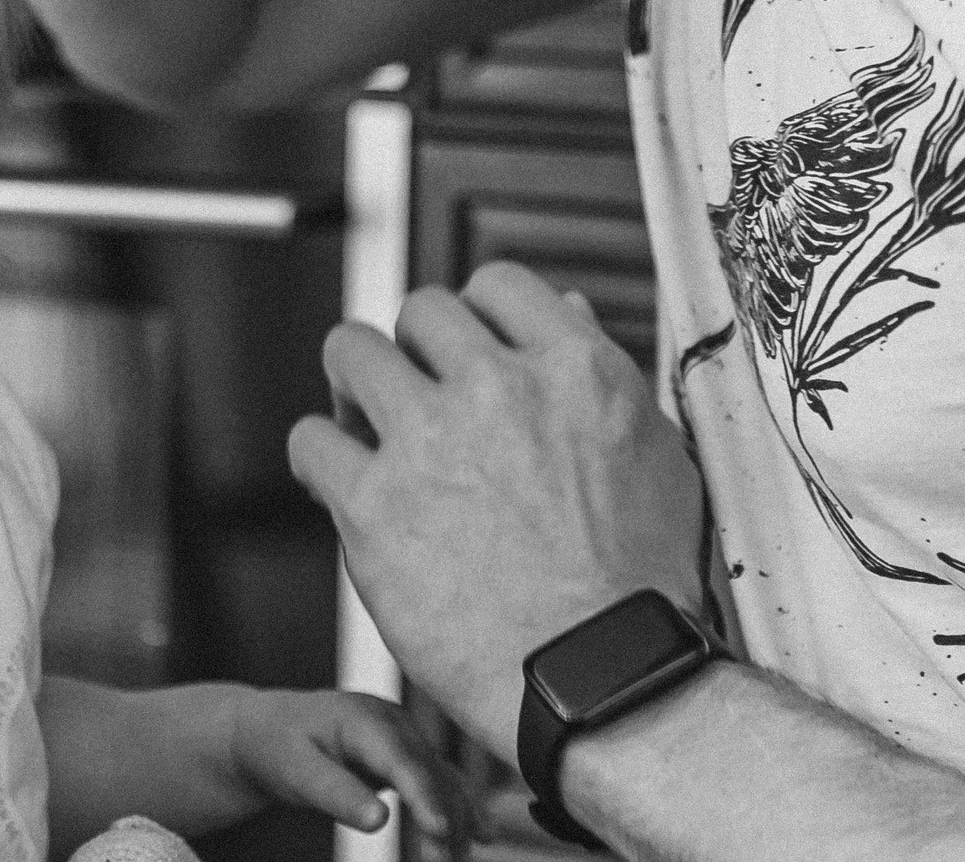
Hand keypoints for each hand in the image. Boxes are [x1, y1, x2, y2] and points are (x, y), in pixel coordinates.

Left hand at [226, 686, 476, 851]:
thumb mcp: (295, 771)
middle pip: (430, 773)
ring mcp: (403, 735)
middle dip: (444, 820)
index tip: (440, 830)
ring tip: (456, 860)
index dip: (424, 794)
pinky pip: (438, 782)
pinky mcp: (406, 753)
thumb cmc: (275, 748)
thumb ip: (335, 793)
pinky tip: (480, 836)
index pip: (401, 759)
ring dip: (455, 820)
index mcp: (362, 718)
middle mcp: (392, 722)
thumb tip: (378, 821)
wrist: (265, 729)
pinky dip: (455, 810)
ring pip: (442, 779)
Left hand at [288, 261, 707, 760]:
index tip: (465, 356)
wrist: (605, 681)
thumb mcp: (654, 457)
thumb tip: (559, 308)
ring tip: (366, 425)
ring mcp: (431, 443)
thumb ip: (599, 374)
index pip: (496, 284)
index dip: (475, 318)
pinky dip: (320, 459)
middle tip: (415, 398)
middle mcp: (499, 390)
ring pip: (351, 351)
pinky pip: (310, 441)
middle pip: (420, 311)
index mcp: (575, 371)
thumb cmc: (639, 586)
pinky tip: (340, 484)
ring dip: (355, 386)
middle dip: (415, 352)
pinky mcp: (374, 506)